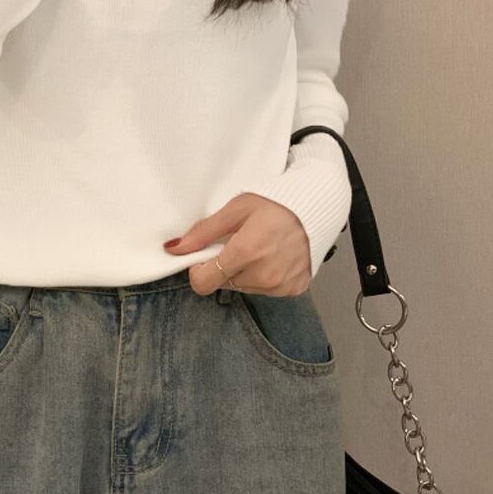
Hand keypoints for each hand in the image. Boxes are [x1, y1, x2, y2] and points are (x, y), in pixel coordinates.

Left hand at [163, 193, 311, 296]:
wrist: (317, 207)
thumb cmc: (277, 203)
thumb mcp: (236, 209)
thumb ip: (204, 232)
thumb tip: (175, 247)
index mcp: (246, 253)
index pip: (203, 282)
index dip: (198, 269)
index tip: (205, 256)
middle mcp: (263, 275)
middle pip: (223, 283)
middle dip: (224, 266)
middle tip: (239, 243)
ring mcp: (280, 285)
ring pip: (243, 287)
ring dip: (244, 272)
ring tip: (260, 247)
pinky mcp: (293, 289)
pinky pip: (266, 290)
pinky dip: (264, 276)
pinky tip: (274, 256)